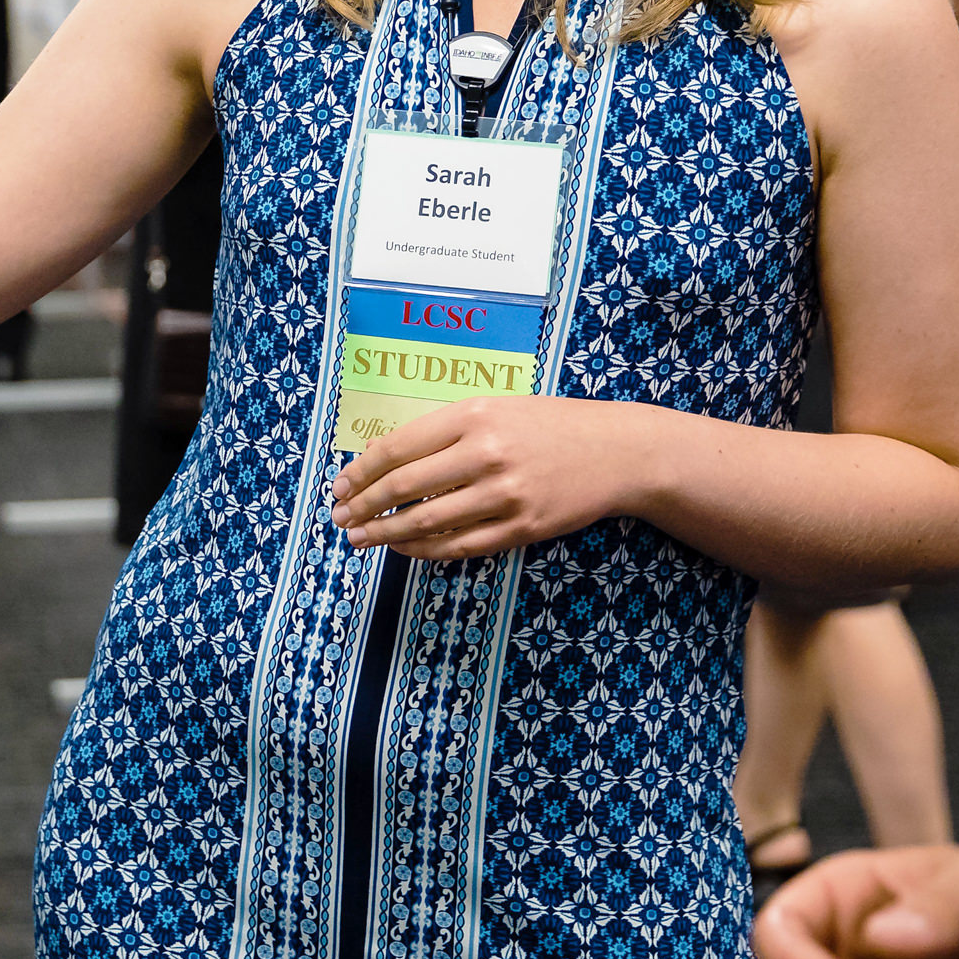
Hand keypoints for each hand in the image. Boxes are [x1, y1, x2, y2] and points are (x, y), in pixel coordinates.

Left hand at [323, 394, 642, 559]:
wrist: (618, 451)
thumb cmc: (551, 425)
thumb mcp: (496, 408)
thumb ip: (444, 431)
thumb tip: (383, 457)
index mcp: (474, 415)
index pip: (398, 448)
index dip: (360, 472)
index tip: (339, 488)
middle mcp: (486, 453)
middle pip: (404, 487)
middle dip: (363, 507)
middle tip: (340, 519)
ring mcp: (505, 494)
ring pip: (427, 523)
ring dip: (386, 535)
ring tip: (361, 539)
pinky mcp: (523, 528)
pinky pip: (460, 546)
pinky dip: (425, 551)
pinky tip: (404, 548)